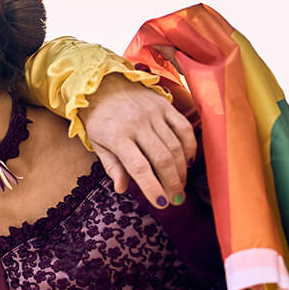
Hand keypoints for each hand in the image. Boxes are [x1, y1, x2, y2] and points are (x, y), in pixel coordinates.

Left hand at [82, 74, 197, 207]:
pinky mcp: (165, 106)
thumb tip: (122, 188)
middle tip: (176, 199)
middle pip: (162, 159)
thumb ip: (111, 166)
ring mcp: (153, 113)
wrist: (104, 85)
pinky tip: (189, 162)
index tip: (161, 204)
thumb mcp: (98, 144)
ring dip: (181, 169)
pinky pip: (184, 129)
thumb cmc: (100, 120)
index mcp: (117, 136)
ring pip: (175, 146)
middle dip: (172, 183)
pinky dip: (190, 147)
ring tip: (181, 185)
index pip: (139, 167)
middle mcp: (137, 124)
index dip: (152, 187)